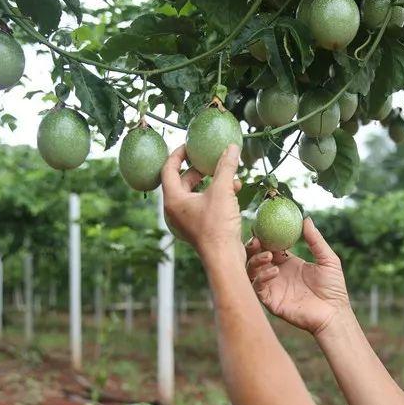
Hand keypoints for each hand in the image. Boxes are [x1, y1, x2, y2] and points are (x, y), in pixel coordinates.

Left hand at [161, 143, 243, 262]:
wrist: (224, 259)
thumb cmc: (217, 226)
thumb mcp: (222, 191)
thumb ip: (226, 167)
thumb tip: (231, 146)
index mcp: (173, 200)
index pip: (168, 169)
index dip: (178, 154)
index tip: (190, 145)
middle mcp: (175, 210)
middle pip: (182, 181)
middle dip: (197, 168)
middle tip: (208, 158)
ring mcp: (187, 220)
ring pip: (196, 194)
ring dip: (211, 182)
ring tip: (226, 173)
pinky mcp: (199, 227)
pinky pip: (204, 204)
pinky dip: (216, 195)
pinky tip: (235, 189)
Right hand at [245, 218, 350, 334]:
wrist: (333, 313)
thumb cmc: (334, 288)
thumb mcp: (327, 259)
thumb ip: (315, 240)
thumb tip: (306, 218)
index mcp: (288, 263)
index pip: (270, 246)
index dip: (264, 235)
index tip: (261, 224)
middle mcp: (277, 274)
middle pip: (256, 257)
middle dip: (252, 247)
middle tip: (256, 239)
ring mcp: (272, 287)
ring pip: (252, 271)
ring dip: (256, 260)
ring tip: (268, 255)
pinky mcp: (270, 301)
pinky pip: (258, 287)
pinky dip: (262, 277)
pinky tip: (275, 271)